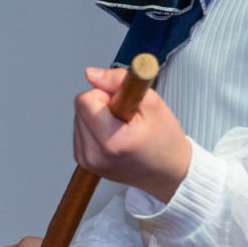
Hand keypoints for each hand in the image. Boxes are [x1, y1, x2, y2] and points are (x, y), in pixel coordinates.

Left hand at [73, 65, 191, 201]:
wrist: (168, 173)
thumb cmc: (165, 141)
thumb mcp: (153, 103)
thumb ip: (119, 81)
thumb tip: (91, 73)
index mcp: (111, 142)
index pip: (86, 100)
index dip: (106, 94)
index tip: (125, 104)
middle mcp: (93, 155)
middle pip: (81, 107)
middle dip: (102, 104)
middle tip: (127, 117)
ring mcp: (86, 160)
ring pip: (79, 116)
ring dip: (98, 116)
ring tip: (123, 128)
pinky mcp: (83, 161)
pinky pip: (80, 129)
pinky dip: (96, 127)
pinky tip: (115, 135)